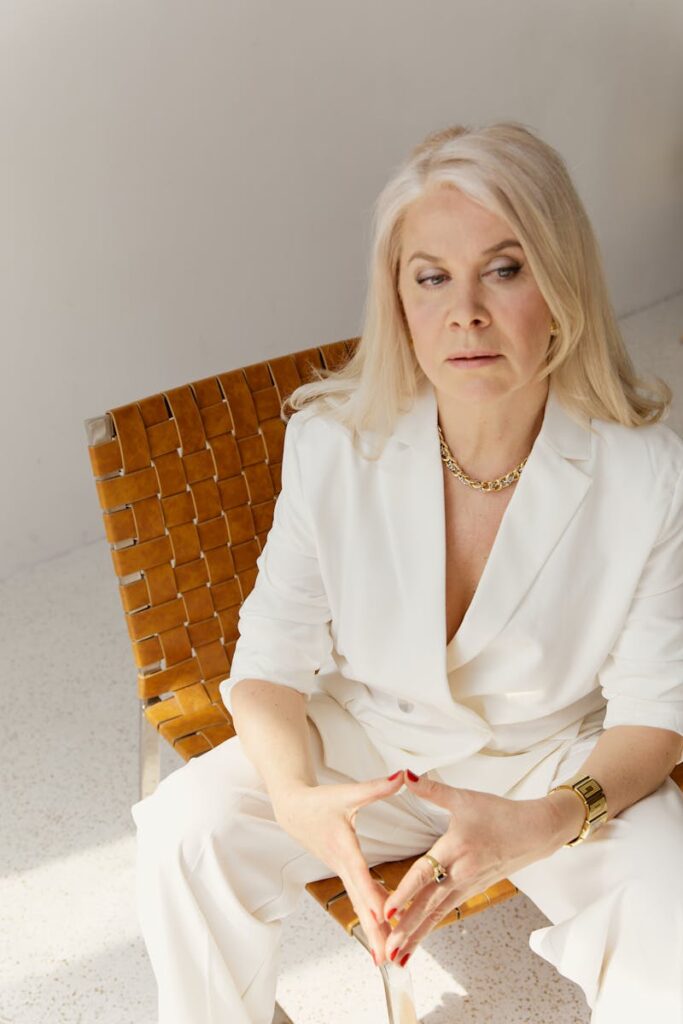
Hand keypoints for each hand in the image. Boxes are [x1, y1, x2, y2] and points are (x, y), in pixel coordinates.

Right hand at [271, 770, 406, 965]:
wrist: (292, 808)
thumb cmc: (319, 801)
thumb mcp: (349, 792)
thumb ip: (376, 787)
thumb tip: (402, 777)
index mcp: (343, 848)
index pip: (360, 876)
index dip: (373, 895)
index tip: (385, 916)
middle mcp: (342, 865)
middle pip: (361, 902)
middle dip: (374, 930)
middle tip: (386, 957)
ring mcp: (341, 871)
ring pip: (359, 903)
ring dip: (372, 928)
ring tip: (386, 955)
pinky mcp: (342, 871)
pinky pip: (359, 896)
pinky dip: (371, 913)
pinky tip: (385, 924)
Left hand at [381, 772, 564, 965]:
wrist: (535, 832)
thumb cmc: (500, 814)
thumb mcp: (465, 798)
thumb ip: (432, 790)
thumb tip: (405, 775)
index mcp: (455, 849)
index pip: (424, 874)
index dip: (404, 893)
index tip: (387, 911)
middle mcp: (460, 873)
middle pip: (428, 905)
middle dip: (407, 929)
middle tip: (387, 949)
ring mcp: (466, 885)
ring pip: (436, 913)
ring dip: (416, 935)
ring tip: (397, 956)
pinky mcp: (471, 890)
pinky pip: (445, 911)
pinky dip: (428, 927)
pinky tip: (416, 940)